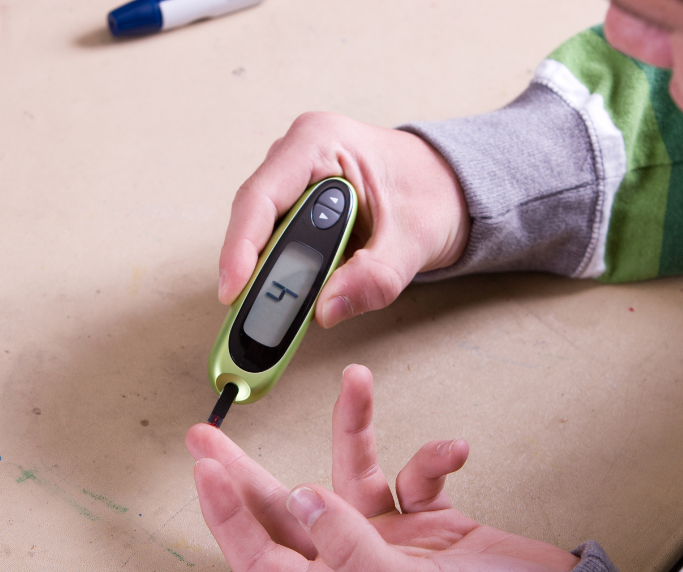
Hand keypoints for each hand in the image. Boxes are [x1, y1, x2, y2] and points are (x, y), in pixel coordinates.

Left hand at [186, 365, 577, 571]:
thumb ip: (353, 550)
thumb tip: (302, 498)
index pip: (259, 556)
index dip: (226, 515)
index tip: (204, 467)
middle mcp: (353, 568)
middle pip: (282, 513)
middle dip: (244, 471)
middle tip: (206, 433)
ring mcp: (389, 542)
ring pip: (350, 475)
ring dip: (353, 429)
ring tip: (357, 381)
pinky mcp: (428, 522)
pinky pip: (412, 475)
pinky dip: (431, 457)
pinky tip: (453, 453)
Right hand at [218, 112, 470, 327]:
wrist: (449, 188)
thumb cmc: (433, 195)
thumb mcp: (414, 240)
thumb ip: (374, 277)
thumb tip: (325, 310)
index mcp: (322, 142)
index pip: (262, 196)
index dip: (241, 246)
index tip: (232, 290)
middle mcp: (297, 154)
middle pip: (253, 217)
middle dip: (248, 269)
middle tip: (247, 317)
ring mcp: (293, 177)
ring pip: (259, 231)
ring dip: (260, 274)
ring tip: (264, 316)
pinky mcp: (297, 202)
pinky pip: (274, 239)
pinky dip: (275, 272)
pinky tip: (281, 300)